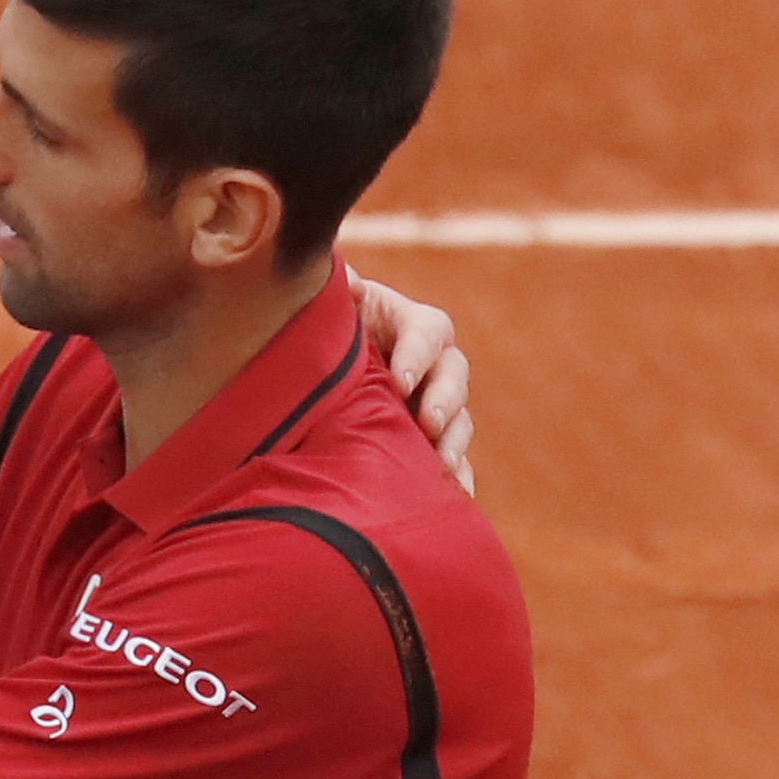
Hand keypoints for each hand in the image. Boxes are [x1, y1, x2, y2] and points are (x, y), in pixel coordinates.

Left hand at [346, 267, 475, 495]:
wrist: (318, 376)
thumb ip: (340, 292)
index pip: (427, 332)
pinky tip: (455, 499)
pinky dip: (458, 481)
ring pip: (459, 421)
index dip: (417, 355)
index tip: (399, 380)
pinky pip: (455, 463)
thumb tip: (347, 279)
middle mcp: (432, 365)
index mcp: (410, 325)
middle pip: (453, 377)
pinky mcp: (432, 444)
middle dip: (443, 400)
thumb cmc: (326, 335)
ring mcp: (436, 406)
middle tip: (428, 423)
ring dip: (454, 442)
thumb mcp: (332, 310)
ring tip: (440, 465)